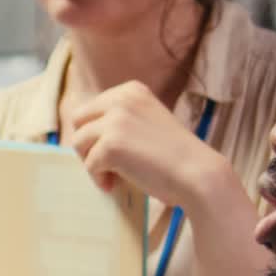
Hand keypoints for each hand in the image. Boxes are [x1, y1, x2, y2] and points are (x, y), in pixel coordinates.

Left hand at [71, 80, 223, 207]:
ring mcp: (115, 120)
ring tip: (113, 177)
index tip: (115, 152)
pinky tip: (115, 185)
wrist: (197, 173)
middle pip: (78, 120)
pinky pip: (89, 165)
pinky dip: (99, 179)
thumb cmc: (176, 157)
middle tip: (107, 165)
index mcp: (131, 90)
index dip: (96, 134)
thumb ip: (122, 121)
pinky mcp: (111, 145)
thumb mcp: (147, 122)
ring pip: (78, 142)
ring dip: (92, 162)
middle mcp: (121, 99)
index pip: (91, 108)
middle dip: (87, 144)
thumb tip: (84, 136)